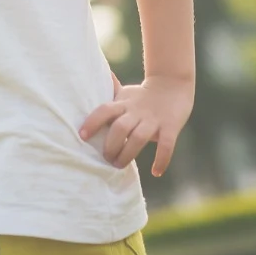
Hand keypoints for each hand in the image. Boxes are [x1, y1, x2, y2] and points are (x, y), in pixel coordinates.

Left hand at [79, 73, 193, 174]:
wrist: (173, 84)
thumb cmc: (143, 95)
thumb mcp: (124, 93)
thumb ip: (108, 96)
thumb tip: (91, 82)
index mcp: (123, 104)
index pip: (104, 110)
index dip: (92, 122)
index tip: (82, 136)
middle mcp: (137, 111)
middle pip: (120, 128)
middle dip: (110, 146)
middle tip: (106, 159)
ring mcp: (154, 119)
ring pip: (139, 138)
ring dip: (128, 154)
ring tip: (120, 165)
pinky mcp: (171, 126)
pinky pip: (166, 145)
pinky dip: (162, 160)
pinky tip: (156, 172)